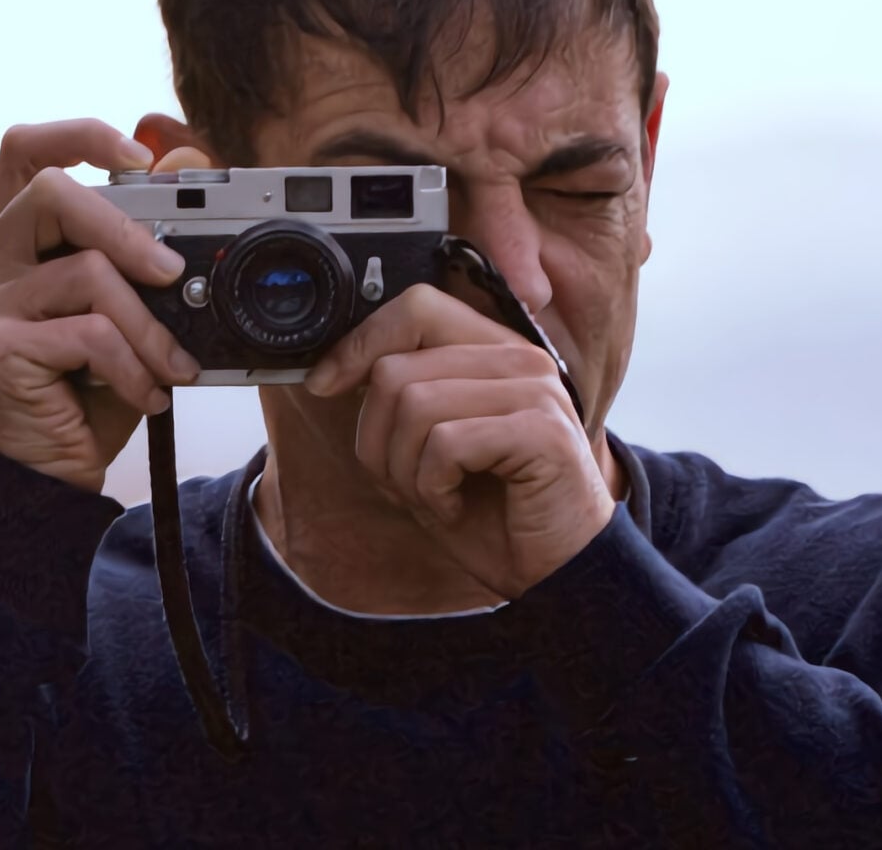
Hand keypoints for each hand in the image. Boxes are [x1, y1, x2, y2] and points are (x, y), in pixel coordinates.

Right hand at [0, 118, 208, 490]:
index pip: (24, 149)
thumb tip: (190, 160)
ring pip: (87, 272)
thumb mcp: (121, 310)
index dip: (80, 135)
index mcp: (9, 238)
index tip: (140, 157)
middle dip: (128, 228)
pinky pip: (88, 334)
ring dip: (148, 326)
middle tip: (174, 275)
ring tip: (172, 366)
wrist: (46, 474)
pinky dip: (135, 367)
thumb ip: (142, 243)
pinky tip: (147, 396)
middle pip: (50, 191)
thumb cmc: (84, 386)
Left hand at [303, 285, 614, 597]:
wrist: (555, 574)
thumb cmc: (491, 513)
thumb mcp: (428, 449)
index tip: (325, 385)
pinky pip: (446, 443)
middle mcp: (519, 359)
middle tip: (407, 482)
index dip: (360, 344)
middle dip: (377, 439)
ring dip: (405, 471)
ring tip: (436, 496)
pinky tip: (455, 508)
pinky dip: (433, 488)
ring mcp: (535, 391)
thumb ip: (399, 399)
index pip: (418, 307)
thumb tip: (331, 372)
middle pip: (397, 369)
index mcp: (494, 351)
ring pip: (414, 405)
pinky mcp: (542, 431)